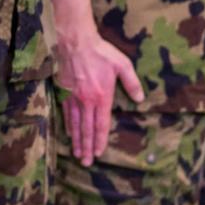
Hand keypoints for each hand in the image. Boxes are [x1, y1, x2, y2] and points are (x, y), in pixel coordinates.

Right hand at [54, 33, 143, 165]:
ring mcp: (73, 97)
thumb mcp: (122, 64)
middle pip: (86, 129)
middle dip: (87, 147)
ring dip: (77, 140)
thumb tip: (140, 99)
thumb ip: (132, 83)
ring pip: (75, 124)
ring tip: (77, 154)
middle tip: (86, 162)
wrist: (75, 41)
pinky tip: (69, 133)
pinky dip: (68, 125)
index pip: (101, 124)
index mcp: (102, 97)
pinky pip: (66, 113)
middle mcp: (86, 101)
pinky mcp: (64, 91)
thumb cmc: (100, 52)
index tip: (99, 153)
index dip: (100, 141)